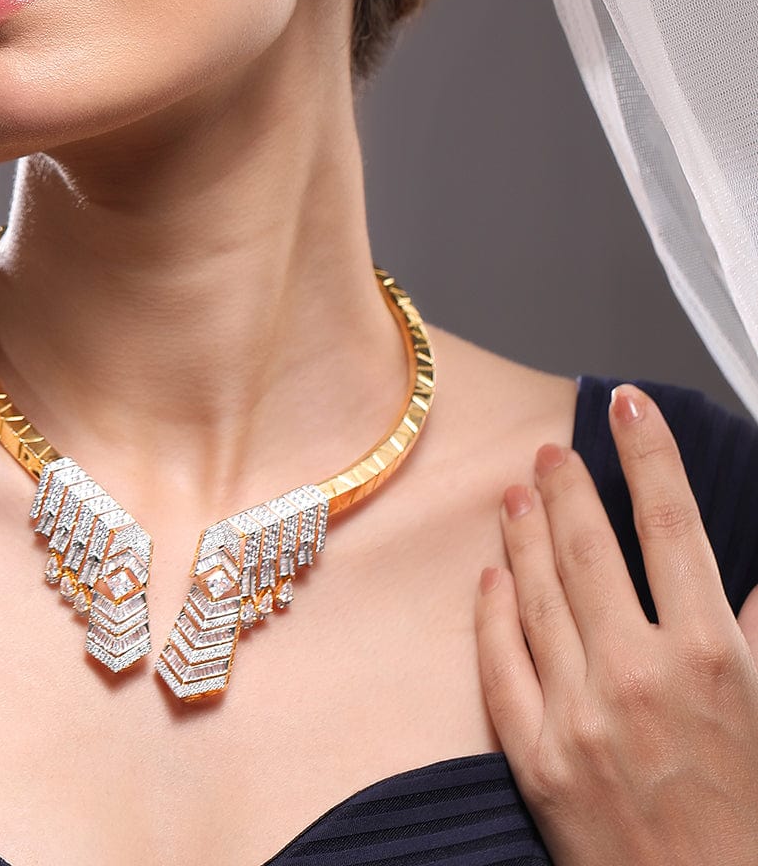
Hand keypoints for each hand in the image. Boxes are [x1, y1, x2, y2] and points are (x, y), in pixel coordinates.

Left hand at [475, 383, 757, 865]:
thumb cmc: (749, 819)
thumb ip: (751, 636)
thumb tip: (742, 575)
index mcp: (711, 660)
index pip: (672, 524)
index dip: (648, 453)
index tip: (628, 404)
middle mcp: (640, 677)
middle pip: (591, 549)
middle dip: (570, 487)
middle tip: (554, 450)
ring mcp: (580, 716)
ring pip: (539, 595)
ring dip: (525, 534)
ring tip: (518, 492)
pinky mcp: (535, 758)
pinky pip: (502, 665)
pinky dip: (493, 613)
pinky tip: (491, 576)